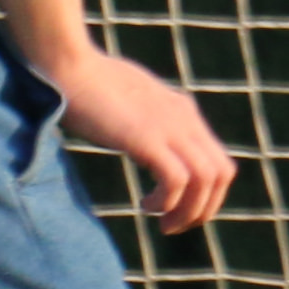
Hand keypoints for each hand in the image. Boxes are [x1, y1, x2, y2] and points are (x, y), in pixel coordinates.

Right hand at [48, 44, 236, 233]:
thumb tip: (135, 134)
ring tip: (163, 224)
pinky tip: (146, 205)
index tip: (178, 209)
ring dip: (189, 211)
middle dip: (204, 208)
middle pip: (222, 173)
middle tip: (173, 225)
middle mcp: (184, 118)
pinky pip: (177, 180)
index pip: (218, 160)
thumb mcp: (131, 100)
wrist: (66, 63)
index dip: (206, 193)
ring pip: (206, 180)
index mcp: (183, 110)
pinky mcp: (146, 136)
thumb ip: (144, 117)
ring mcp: (168, 126)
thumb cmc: (87, 82)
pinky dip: (168, 201)